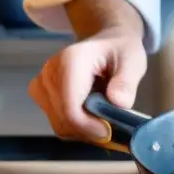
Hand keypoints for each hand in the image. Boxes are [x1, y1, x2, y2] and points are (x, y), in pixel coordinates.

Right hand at [28, 28, 146, 141]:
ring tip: (103, 116)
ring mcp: (42, 83)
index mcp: (71, 61)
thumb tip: (118, 103)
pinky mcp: (41, 93)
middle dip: (89, 129)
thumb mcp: (133, 61)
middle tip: (112, 126)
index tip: (108, 132)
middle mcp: (50, 72)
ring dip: (83, 129)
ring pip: (59, 124)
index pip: (70, 106)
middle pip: (63, 119)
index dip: (88, 126)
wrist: (107, 42)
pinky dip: (76, 126)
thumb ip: (126, 82)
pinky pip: (57, 121)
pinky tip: (91, 115)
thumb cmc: (120, 50)